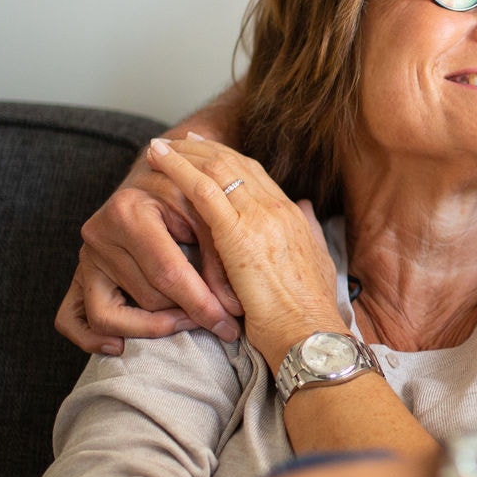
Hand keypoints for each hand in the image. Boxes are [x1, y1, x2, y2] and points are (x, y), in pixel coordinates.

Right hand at [55, 149, 243, 355]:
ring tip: (184, 322)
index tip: (228, 326)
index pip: (167, 273)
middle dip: (185, 314)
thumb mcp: (206, 214)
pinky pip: (70, 319)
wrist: (153, 180)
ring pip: (112, 316)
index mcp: (127, 212)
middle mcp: (98, 235)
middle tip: (219, 319)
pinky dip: (91, 339)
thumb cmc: (184, 196)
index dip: (201, 305)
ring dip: (153, 327)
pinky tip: (120, 346)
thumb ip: (220, 258)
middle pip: (146, 298)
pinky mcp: (78, 276)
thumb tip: (231, 310)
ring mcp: (85, 258)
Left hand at [145, 136, 347, 369]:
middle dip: (203, 149)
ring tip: (158, 147)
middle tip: (178, 141)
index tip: (206, 151)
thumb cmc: (308, 314)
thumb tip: (305, 206)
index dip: (228, 160)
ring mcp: (259, 217)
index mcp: (293, 216)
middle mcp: (278, 208)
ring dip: (184, 154)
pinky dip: (178, 170)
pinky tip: (159, 161)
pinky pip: (203, 189)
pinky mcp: (238, 233)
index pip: (255, 175)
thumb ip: (310, 231)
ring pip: (216, 168)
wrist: (311, 335)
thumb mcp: (317, 264)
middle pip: (235, 164)